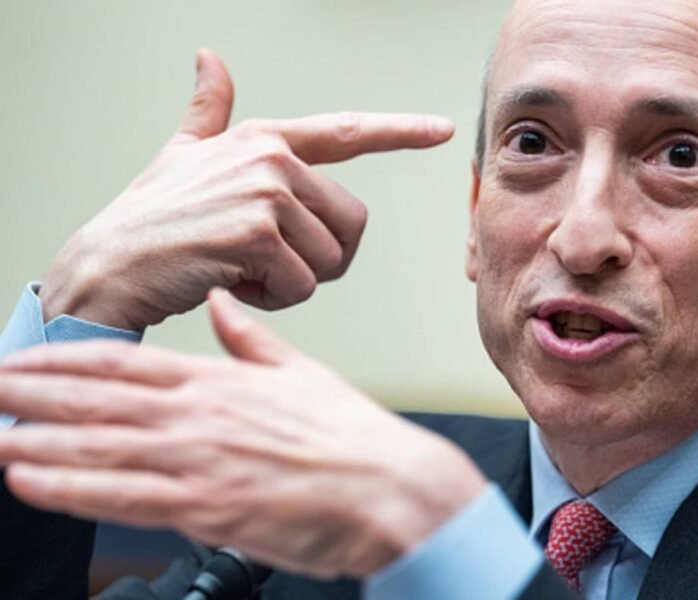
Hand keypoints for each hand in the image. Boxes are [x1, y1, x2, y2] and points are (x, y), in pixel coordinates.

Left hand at [0, 289, 486, 577]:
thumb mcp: (304, 374)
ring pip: (99, 445)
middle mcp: (201, 416)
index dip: (66, 361)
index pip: (127, 366)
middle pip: (99, 400)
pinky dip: (70, 487)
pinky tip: (30, 479)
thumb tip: (226, 307)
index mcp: (222, 382)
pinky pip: (122, 496)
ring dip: (37, 439)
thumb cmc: (354, 440)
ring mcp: (200, 460)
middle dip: (33, 393)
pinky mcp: (207, 507)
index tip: (24, 359)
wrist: (393, 488)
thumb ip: (254, 342)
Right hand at [40, 49, 453, 330]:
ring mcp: (266, 192)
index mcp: (265, 139)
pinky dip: (273, 298)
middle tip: (262, 257)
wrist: (107, 267)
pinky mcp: (258, 234)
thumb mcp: (182, 154)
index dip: (400, 130)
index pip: (347, 132)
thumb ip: (208, 111)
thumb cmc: (151, 217)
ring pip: (331, 260)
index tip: (441, 130)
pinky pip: (304, 285)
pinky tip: (232, 281)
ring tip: (241, 265)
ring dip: (292, 280)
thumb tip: (209, 58)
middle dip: (318, 256)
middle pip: (352, 225)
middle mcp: (272, 158)